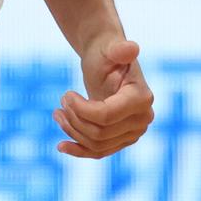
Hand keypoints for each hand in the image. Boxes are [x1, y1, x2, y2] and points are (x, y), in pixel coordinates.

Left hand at [53, 37, 154, 158]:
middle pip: (100, 133)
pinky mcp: (122, 140)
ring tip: (58, 113)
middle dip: (75, 119)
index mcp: (142, 98)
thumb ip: (120, 49)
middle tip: (62, 101)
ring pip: (96, 144)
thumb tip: (131, 48)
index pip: (106, 116)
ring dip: (73, 131)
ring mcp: (134, 132)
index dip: (80, 110)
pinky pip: (99, 152)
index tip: (65, 94)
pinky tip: (61, 146)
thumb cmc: (106, 53)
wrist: (107, 62)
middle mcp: (142, 119)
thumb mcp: (109, 49)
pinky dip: (79, 151)